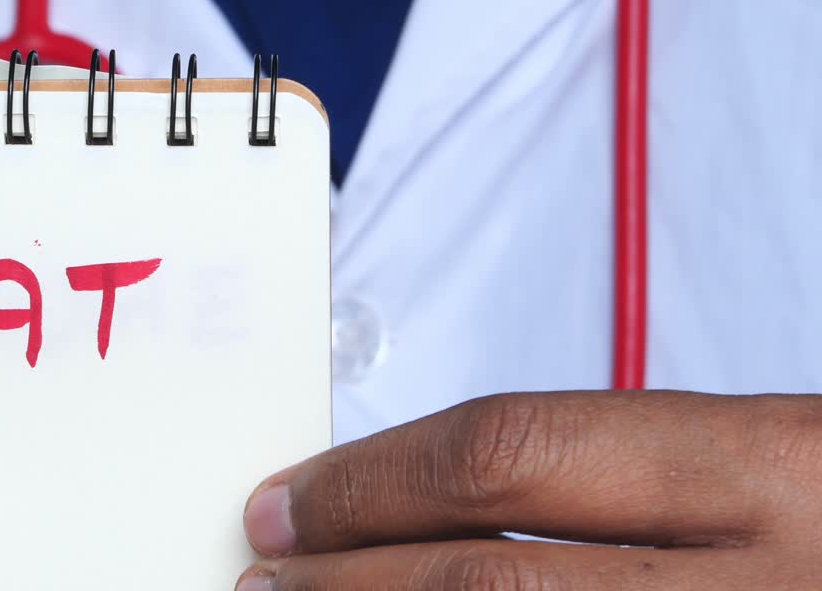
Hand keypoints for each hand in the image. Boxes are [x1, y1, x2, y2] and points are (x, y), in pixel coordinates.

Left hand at [239, 391, 821, 589]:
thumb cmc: (819, 520)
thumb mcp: (746, 466)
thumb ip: (599, 483)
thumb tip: (405, 501)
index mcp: (758, 468)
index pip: (509, 452)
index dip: (370, 481)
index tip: (285, 501)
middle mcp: (754, 588)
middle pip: (488, 588)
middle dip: (350, 582)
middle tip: (264, 578)